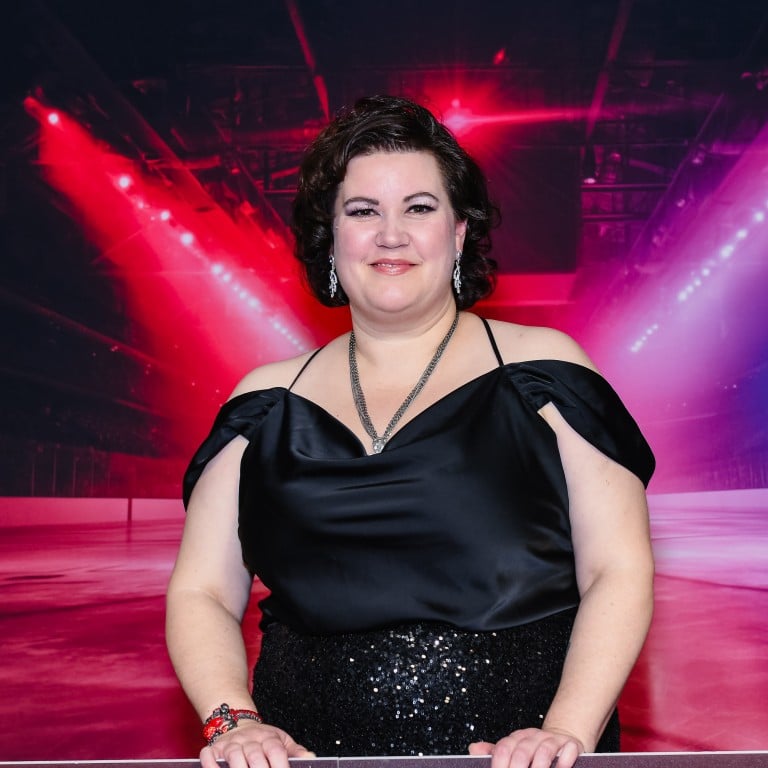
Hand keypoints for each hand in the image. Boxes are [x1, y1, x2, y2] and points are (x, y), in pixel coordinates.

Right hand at [200, 719, 315, 767]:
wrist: (237, 723)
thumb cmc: (262, 739)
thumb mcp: (281, 740)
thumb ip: (295, 751)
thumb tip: (311, 758)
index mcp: (268, 737)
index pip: (276, 751)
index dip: (281, 766)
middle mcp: (249, 739)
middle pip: (255, 756)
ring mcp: (230, 744)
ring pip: (234, 756)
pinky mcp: (214, 749)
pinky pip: (209, 756)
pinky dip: (211, 765)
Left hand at [469, 727, 584, 767]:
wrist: (562, 740)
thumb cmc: (534, 751)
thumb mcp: (514, 749)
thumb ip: (495, 752)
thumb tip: (473, 748)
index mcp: (516, 738)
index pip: (503, 749)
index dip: (499, 767)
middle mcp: (533, 736)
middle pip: (521, 752)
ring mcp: (552, 740)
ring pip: (544, 750)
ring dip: (539, 767)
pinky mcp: (570, 744)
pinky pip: (567, 749)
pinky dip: (563, 761)